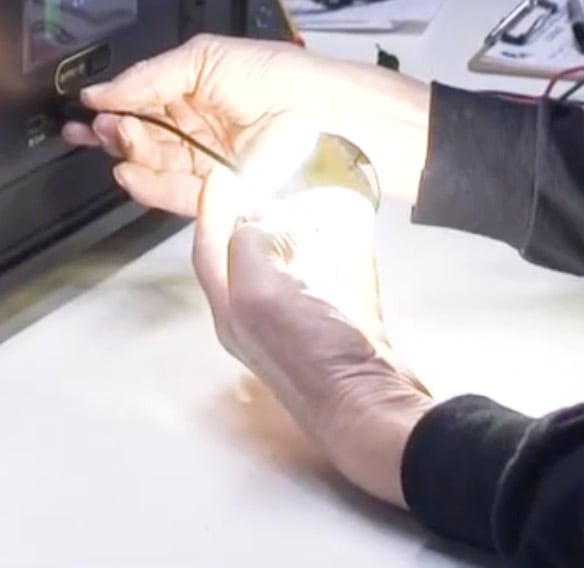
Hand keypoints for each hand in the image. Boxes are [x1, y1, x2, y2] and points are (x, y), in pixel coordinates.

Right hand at [64, 35, 430, 217]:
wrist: (338, 123)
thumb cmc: (288, 82)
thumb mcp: (212, 57)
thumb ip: (153, 74)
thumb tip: (103, 91)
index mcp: (199, 87)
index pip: (144, 98)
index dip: (114, 103)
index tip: (88, 107)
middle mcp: (201, 126)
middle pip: (143, 134)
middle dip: (115, 130)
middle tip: (99, 127)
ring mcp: (210, 163)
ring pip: (154, 164)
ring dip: (129, 155)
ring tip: (116, 142)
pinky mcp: (220, 197)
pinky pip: (174, 195)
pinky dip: (148, 186)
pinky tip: (130, 172)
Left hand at [191, 138, 433, 506]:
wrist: (373, 411)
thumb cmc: (312, 358)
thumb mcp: (262, 297)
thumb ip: (247, 253)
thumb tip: (251, 224)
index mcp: (233, 312)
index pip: (210, 250)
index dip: (211, 209)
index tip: (222, 172)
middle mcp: (259, 320)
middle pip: (244, 256)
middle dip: (250, 215)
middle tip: (262, 179)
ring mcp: (302, 326)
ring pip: (288, 264)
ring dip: (294, 229)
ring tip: (304, 195)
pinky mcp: (342, 326)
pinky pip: (332, 273)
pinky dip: (336, 244)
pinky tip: (349, 227)